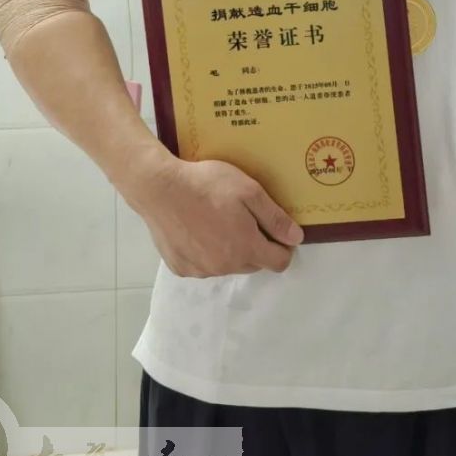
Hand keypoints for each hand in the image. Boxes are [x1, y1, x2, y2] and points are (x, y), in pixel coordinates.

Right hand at [121, 149, 303, 277]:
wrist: (159, 189)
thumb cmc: (207, 184)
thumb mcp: (249, 191)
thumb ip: (274, 218)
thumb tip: (296, 239)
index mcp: (245, 248)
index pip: (279, 262)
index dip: (282, 246)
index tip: (274, 228)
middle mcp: (225, 266)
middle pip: (254, 263)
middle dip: (256, 245)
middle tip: (243, 217)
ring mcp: (201, 270)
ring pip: (228, 265)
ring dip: (230, 249)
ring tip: (216, 219)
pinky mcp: (181, 268)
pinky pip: (204, 265)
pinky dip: (206, 252)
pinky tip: (197, 228)